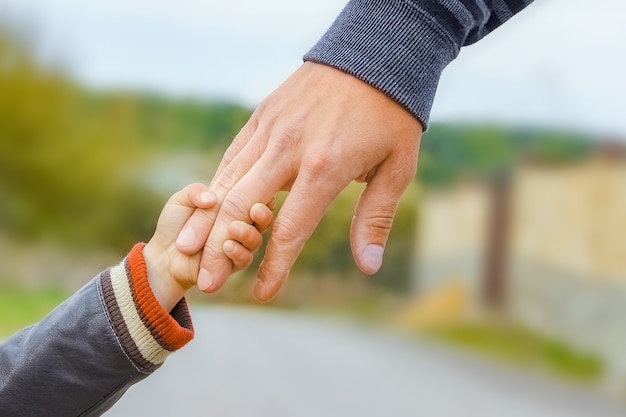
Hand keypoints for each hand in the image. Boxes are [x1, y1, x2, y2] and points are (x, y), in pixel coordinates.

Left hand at [144, 183, 272, 311]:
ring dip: (248, 234)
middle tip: (256, 210)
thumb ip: (195, 193)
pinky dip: (237, 252)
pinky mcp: (235, 264)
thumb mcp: (181, 200)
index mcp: (234, 204)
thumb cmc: (175, 224)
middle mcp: (243, 224)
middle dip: (262, 214)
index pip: (254, 196)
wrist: (164, 255)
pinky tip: (227, 246)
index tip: (257, 188)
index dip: (259, 193)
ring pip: (255, 239)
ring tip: (233, 228)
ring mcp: (241, 245)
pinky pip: (244, 259)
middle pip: (263, 218)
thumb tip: (212, 198)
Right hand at [177, 62, 421, 300]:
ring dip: (206, 219)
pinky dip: (220, 183)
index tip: (263, 295)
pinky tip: (210, 204)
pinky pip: (235, 154)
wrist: (373, 54)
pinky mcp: (263, 115)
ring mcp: (270, 130)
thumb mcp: (396, 169)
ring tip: (188, 249)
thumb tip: (368, 266)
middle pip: (241, 208)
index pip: (290, 229)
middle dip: (220, 250)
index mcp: (323, 169)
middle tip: (206, 284)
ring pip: (228, 180)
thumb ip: (376, 218)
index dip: (275, 266)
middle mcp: (288, 150)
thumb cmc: (390, 116)